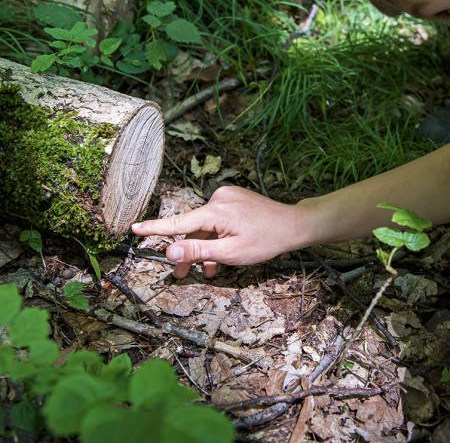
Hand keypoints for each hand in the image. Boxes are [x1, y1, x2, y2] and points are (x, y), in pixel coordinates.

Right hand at [131, 186, 308, 278]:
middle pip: (192, 227)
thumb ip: (198, 251)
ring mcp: (227, 197)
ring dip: (204, 247)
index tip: (134, 229)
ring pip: (205, 226)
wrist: (293, 225)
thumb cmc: (266, 240)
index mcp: (215, 211)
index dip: (154, 229)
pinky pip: (216, 219)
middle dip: (187, 251)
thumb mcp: (230, 252)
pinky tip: (220, 253)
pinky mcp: (234, 199)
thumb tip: (170, 251)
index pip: (177, 222)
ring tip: (209, 270)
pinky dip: (215, 236)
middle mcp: (218, 199)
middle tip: (180, 275)